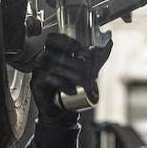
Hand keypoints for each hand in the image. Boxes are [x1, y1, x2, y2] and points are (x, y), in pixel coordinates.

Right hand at [30, 33, 111, 147]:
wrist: (63, 109)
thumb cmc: (73, 85)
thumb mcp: (89, 70)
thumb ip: (99, 56)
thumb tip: (110, 42)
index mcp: (54, 52)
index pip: (52, 38)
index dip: (64, 40)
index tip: (79, 48)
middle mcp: (44, 59)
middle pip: (56, 53)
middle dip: (76, 62)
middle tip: (89, 70)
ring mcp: (38, 71)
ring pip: (52, 65)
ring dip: (72, 73)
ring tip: (84, 82)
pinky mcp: (36, 84)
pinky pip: (48, 79)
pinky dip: (62, 84)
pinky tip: (72, 90)